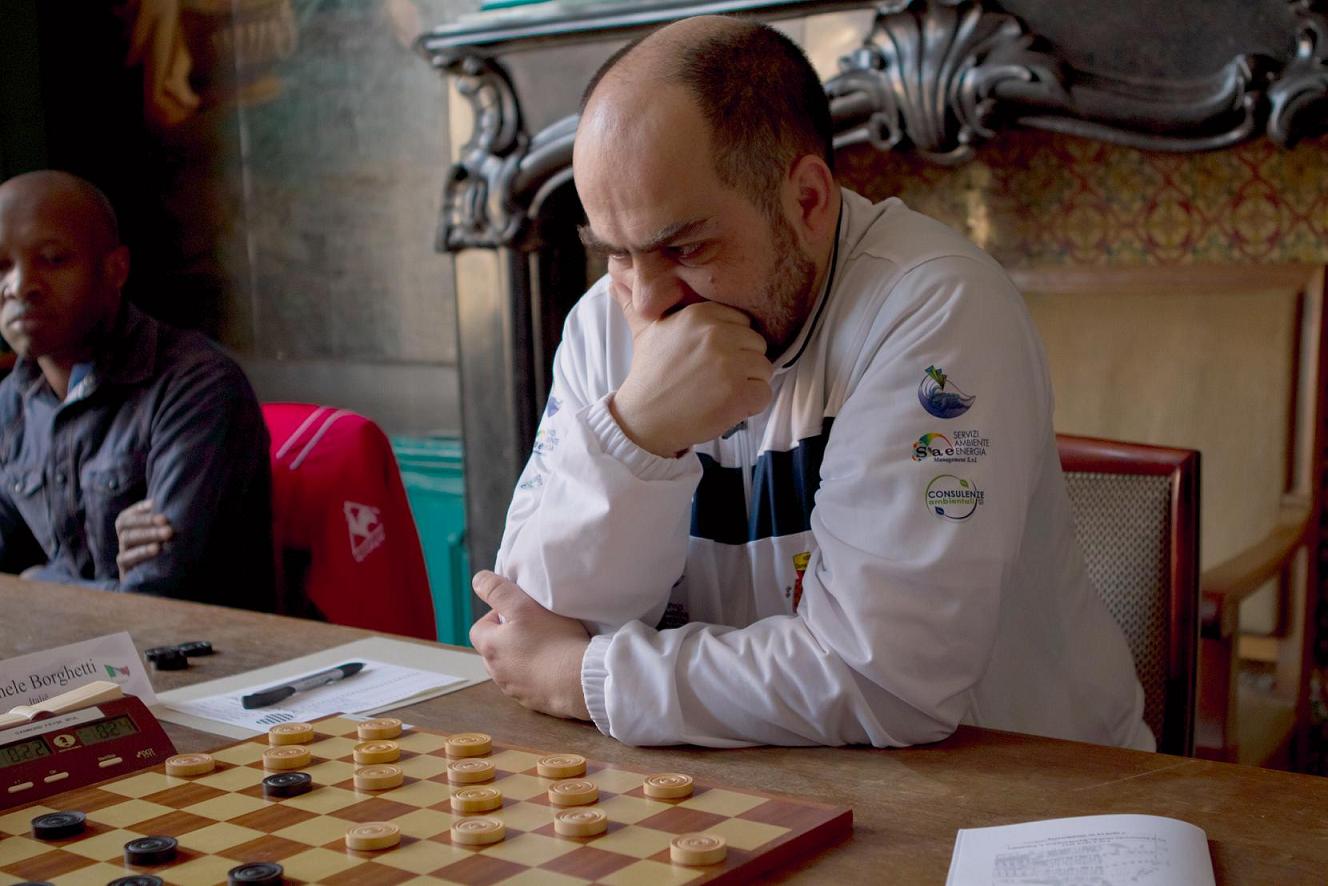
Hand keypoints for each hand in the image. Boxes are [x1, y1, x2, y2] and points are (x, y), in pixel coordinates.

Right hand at [115, 499, 173, 580]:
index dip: (140, 508)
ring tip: (167, 533)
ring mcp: (123, 553)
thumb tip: (181, 499)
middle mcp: (124, 538)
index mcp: (130, 528)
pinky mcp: (125, 569)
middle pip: (127, 524)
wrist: (160, 584)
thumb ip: (165, 521)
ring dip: (148, 534)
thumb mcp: (165, 535)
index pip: (129, 514)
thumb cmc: (167, 552)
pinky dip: (141, 552)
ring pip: (127, 539)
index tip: (156, 503)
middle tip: (166, 520)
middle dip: (147, 521)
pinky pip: (126, 558)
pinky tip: (156, 549)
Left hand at [469, 571, 590, 720]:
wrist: (579, 681)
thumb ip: (498, 591)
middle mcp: (497, 672)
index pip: (479, 628)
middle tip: (534, 627)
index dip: (496, 616)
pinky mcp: (533, 701)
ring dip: (522, 658)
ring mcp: (514, 690)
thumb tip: (478, 581)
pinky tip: (555, 667)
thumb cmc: (554, 641)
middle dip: (508, 638)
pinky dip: (537, 675)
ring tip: (547, 647)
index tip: (518, 611)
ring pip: (511, 668)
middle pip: (494, 649)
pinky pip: (529, 685)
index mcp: (490, 648)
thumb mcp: (524, 606)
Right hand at [611, 298, 772, 456]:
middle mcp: (717, 334)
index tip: (711, 359)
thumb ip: (638, 304)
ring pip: (764, 368)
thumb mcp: (644, 331)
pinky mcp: (739, 393)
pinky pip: (765, 393)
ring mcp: (730, 364)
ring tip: (720, 392)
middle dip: (743, 363)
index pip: (743, 322)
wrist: (643, 418)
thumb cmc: (648, 375)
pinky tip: (727, 407)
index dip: (732, 343)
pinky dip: (751, 405)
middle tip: (715, 379)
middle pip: (757, 344)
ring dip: (748, 384)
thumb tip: (615, 282)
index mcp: (701, 314)